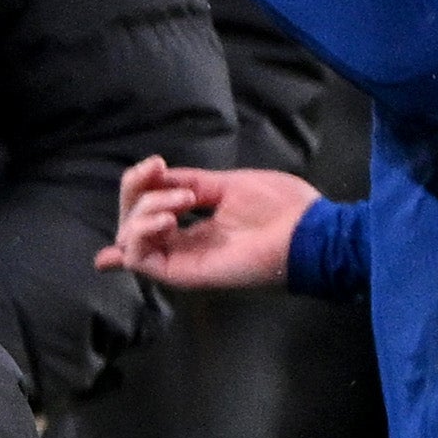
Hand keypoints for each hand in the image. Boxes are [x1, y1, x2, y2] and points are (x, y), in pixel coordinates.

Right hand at [100, 158, 312, 293]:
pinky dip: (142, 232)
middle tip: (157, 172)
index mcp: (196, 227)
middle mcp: (183, 245)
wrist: (307, 233)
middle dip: (135, 191)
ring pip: (130, 238)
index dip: (136, 189)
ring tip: (182, 201)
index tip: (155, 164)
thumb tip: (153, 177)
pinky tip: (168, 219)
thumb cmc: (280, 208)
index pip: (146, 214)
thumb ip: (188, 183)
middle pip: (131, 221)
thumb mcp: (227, 184)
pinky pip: (139, 258)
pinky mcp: (183, 274)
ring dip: (143, 210)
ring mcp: (182, 261)